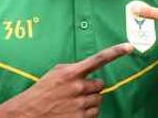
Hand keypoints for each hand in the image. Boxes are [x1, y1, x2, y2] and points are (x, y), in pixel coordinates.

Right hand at [0, 43, 132, 117]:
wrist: (27, 114)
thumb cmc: (42, 92)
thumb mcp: (56, 74)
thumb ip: (74, 70)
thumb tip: (90, 71)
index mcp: (71, 73)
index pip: (98, 59)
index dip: (115, 52)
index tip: (129, 46)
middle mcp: (78, 87)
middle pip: (100, 85)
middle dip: (91, 88)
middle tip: (77, 92)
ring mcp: (80, 105)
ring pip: (98, 100)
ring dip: (89, 101)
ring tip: (72, 103)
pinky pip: (94, 114)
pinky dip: (87, 114)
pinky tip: (74, 112)